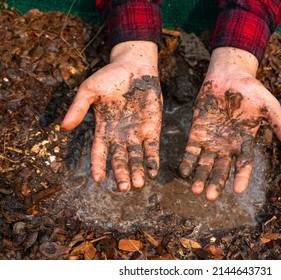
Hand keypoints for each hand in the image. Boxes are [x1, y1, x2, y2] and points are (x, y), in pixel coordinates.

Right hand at [61, 41, 161, 190]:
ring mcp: (137, 133)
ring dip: (138, 171)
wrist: (134, 66)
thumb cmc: (109, 77)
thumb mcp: (89, 91)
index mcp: (103, 129)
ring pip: (136, 157)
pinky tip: (153, 171)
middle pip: (120, 159)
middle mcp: (120, 135)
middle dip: (121, 174)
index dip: (98, 166)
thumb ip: (78, 108)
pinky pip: (152, 147)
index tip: (98, 180)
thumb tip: (64, 128)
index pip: (99, 152)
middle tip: (124, 189)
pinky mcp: (152, 128)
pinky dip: (153, 159)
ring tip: (139, 185)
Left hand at [179, 47, 280, 199]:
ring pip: (205, 163)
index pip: (244, 164)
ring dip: (200, 177)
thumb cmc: (252, 90)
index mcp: (245, 142)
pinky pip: (191, 149)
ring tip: (195, 190)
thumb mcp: (269, 107)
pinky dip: (187, 160)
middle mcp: (227, 146)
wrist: (229, 74)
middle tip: (211, 197)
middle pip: (222, 169)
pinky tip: (183, 171)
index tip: (238, 191)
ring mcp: (211, 140)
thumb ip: (280, 125)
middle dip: (216, 183)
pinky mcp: (197, 131)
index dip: (242, 177)